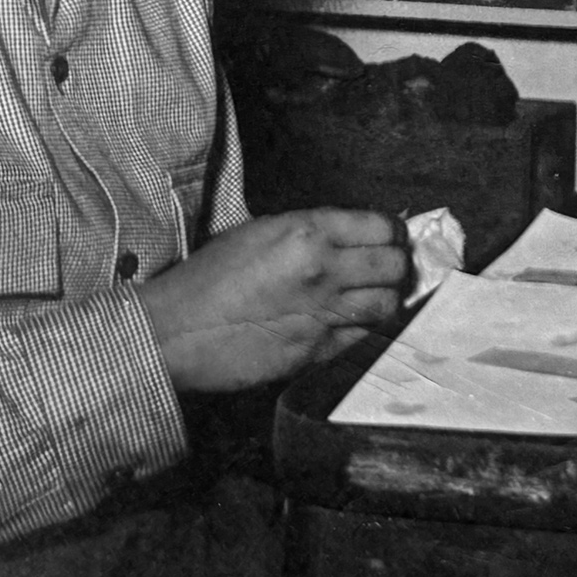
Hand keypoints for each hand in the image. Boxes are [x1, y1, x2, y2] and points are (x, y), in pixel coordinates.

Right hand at [137, 208, 407, 391]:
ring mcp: (324, 312)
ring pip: (388, 304)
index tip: (389, 238)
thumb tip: (346, 236)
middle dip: (397, 265)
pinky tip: (350, 323)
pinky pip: (363, 336)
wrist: (178, 329)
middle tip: (388, 268)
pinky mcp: (318, 350)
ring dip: (387, 299)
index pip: (382, 226)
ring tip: (375, 296)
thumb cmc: (208, 276)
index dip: (392, 233)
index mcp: (307, 231)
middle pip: (395, 265)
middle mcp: (323, 269)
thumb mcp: (258, 231)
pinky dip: (363, 329)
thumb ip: (306, 231)